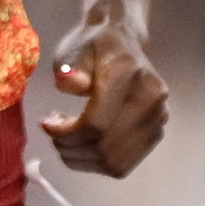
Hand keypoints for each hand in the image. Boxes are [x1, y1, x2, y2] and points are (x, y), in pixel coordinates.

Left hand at [38, 10, 167, 177]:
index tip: (46, 124)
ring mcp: (158, 117)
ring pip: (114, 162)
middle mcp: (151, 98)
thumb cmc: (92, 45)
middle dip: (71, 149)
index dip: (66, 134)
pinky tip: (82, 147)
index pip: (96, 123)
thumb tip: (71, 85)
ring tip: (65, 141)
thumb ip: (70, 70)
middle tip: (53, 136)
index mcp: (128, 73)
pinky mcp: (156, 131)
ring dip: (82, 159)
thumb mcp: (72, 50)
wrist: (121, 41)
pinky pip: (123, 164)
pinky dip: (96, 163)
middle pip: (105, 147)